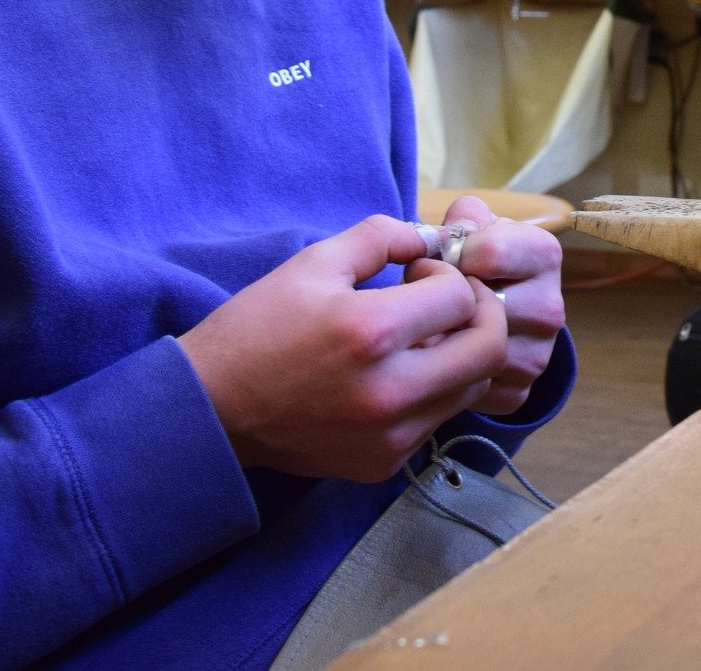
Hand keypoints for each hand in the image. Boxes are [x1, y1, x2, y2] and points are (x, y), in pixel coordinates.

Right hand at [178, 214, 512, 482]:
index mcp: (372, 333)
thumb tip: (433, 236)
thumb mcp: (314, 263)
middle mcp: (391, 392)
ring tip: (420, 337)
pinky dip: (435, 390)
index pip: (463, 297)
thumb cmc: (257, 329)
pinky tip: (397, 372)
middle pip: (490, 349)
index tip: (419, 273)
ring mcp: (391, 436)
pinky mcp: (384, 463)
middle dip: (481, 314)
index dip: (451, 275)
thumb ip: (382, 236)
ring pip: (472, 388)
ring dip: (463, 354)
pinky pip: (439, 419)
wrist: (210, 411)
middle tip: (448, 301)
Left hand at [433, 193, 565, 417]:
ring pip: (469, 350)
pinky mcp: (518, 392)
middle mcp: (550, 307)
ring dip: (439, 340)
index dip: (450, 256)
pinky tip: (442, 356)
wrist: (495, 308)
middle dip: (442, 303)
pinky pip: (470, 387)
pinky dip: (445, 376)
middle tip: (429, 298)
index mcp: (544, 254)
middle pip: (479, 306)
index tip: (442, 260)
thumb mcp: (473, 227)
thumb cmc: (476, 259)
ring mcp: (538, 355)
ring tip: (431, 325)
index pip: (489, 253)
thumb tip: (443, 240)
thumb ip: (461, 218)